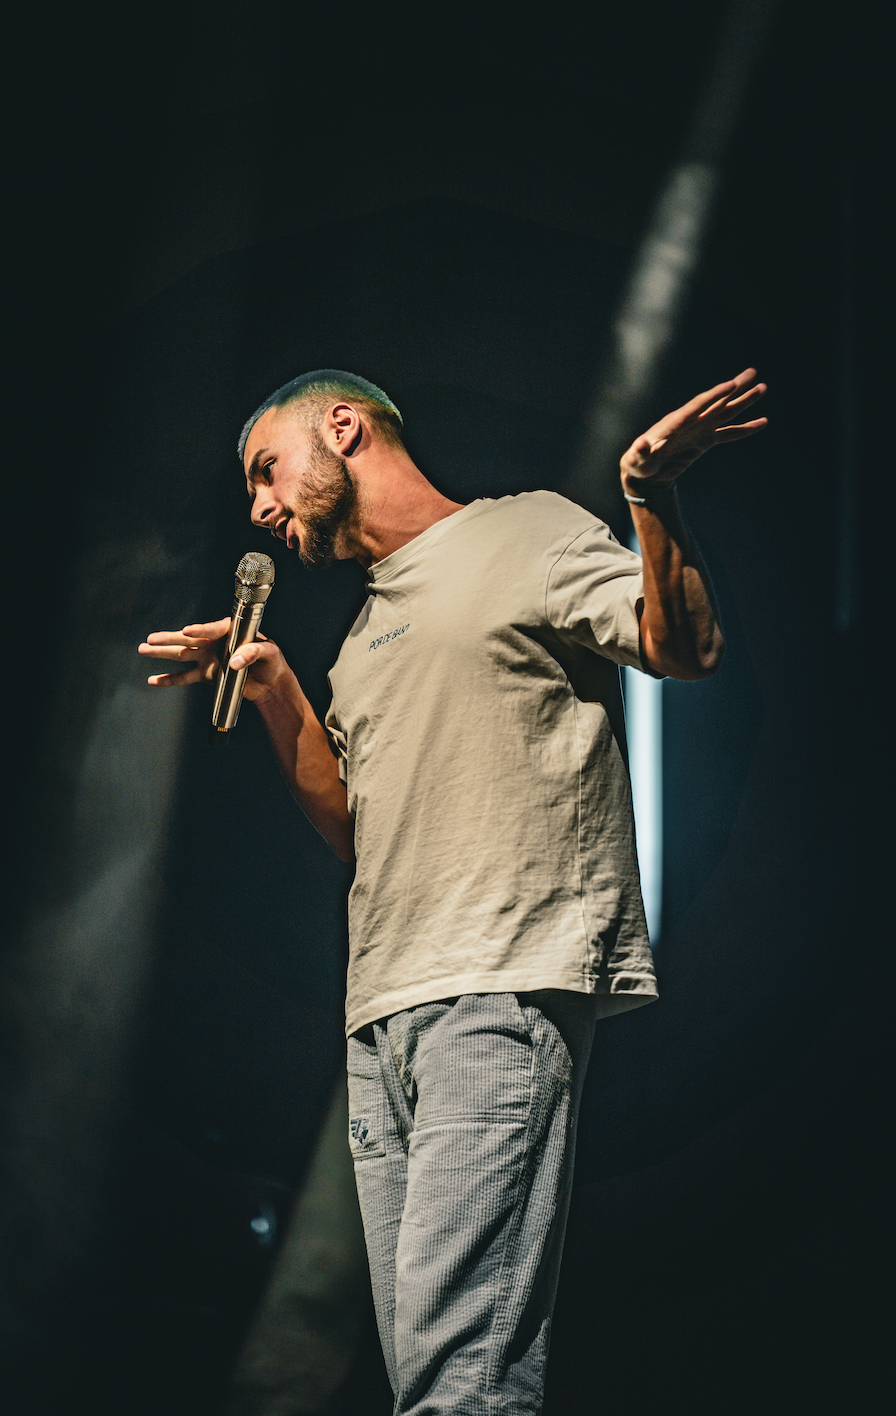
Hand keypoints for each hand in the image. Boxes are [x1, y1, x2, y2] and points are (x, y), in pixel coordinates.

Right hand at [138, 618, 287, 702]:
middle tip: (150, 639)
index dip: (200, 630)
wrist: (270, 682)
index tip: (187, 631)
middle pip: (188, 639)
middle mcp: (215, 643)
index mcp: (230, 631)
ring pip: (181, 655)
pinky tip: (154, 680)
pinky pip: (185, 677)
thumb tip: (234, 662)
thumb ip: (253, 653)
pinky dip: (169, 679)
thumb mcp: (270, 653)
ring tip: (143, 649)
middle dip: (169, 639)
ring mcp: (208, 658)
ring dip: (162, 653)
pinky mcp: (207, 674)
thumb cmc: (272, 661)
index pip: (212, 629)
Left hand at [620, 368, 766, 494]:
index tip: (731, 385)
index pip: (698, 405)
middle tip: (753, 374)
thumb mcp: (637, 459)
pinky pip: (730, 433)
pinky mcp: (706, 440)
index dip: (714, 395)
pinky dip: (746, 428)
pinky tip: (763, 422)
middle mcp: (690, 421)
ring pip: (726, 412)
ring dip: (744, 401)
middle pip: (716, 401)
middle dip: (734, 388)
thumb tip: (640, 446)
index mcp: (675, 422)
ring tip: (763, 388)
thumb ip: (640, 452)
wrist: (645, 471)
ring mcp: (700, 429)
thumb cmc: (638, 463)